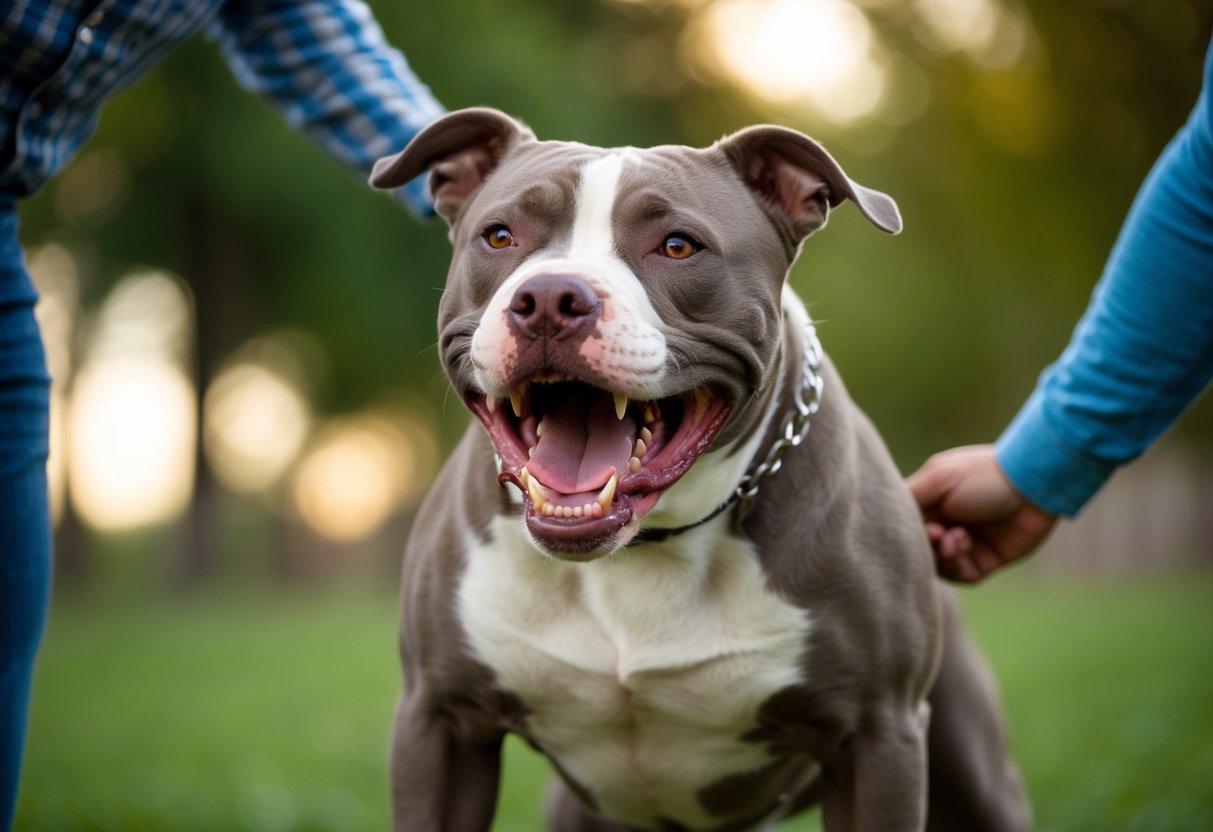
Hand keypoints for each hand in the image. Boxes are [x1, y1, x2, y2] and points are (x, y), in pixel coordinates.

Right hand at [907, 445, 1056, 582]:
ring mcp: (964, 545)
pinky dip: (958, 563)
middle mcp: (944, 525)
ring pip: (938, 566)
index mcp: (931, 503)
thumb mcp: (938, 478)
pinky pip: (961, 575)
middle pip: (919, 550)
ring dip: (942, 554)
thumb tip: (881, 515)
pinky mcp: (985, 562)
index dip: (903, 532)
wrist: (1033, 485)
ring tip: (954, 537)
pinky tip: (965, 541)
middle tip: (936, 532)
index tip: (913, 526)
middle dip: (924, 545)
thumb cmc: (983, 475)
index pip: (904, 527)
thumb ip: (908, 497)